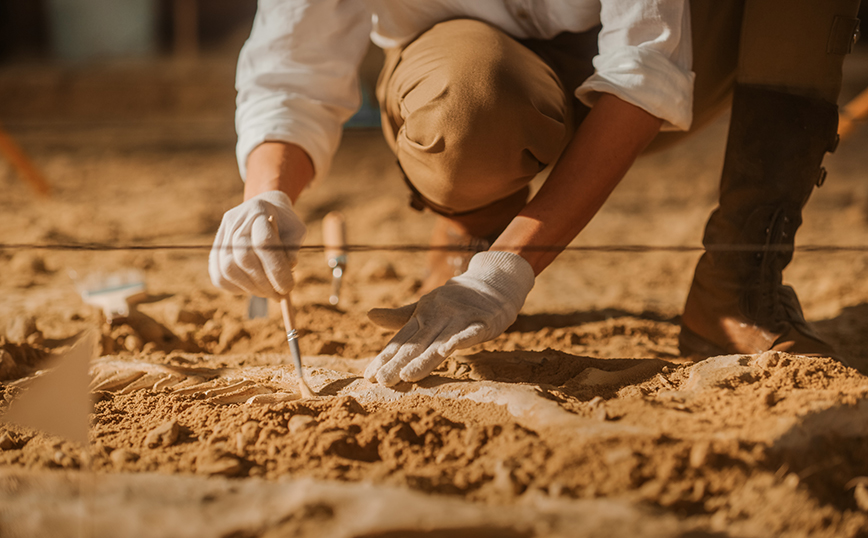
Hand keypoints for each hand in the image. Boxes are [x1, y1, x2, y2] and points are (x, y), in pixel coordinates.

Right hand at [209, 191, 305, 299]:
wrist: (265, 210)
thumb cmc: (284, 223)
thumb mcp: (296, 230)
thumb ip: (293, 249)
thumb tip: (288, 268)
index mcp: (258, 211)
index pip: (263, 243)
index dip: (275, 269)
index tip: (288, 287)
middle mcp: (235, 221)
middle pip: (244, 258)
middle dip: (264, 283)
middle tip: (280, 295)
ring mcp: (222, 235)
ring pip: (228, 269)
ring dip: (251, 288)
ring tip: (268, 293)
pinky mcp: (215, 250)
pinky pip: (219, 276)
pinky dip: (236, 288)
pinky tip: (252, 288)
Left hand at [364, 251, 534, 386]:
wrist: (493, 281)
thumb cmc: (456, 300)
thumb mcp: (426, 307)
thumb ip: (400, 317)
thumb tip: (369, 315)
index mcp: (423, 315)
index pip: (402, 340)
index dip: (386, 357)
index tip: (369, 376)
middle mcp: (438, 316)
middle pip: (417, 344)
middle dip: (399, 363)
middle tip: (382, 381)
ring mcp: (460, 317)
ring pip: (440, 342)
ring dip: (424, 359)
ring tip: (407, 375)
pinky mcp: (482, 320)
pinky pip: (470, 332)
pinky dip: (459, 340)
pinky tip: (447, 351)